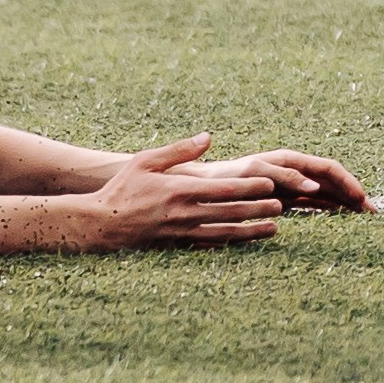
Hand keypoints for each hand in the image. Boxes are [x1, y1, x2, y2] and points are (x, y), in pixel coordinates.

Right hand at [89, 134, 282, 250]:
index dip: (251, 188)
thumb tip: (207, 137)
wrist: (103, 223)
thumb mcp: (145, 161)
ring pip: (227, 232)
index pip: (225, 189)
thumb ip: (179, 150)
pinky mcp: (179, 246)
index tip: (270, 185)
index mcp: (180, 190)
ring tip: (274, 227)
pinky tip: (244, 241)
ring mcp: (184, 232)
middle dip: (259, 209)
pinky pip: (212, 246)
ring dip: (253, 230)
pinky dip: (232, 243)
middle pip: (232, 212)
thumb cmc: (122, 189)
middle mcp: (186, 213)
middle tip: (280, 205)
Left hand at [174, 148, 369, 213]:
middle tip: (373, 214)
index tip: (362, 199)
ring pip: (327, 192)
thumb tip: (315, 185)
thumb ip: (284, 177)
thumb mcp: (255, 173)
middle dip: (353, 194)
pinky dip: (331, 209)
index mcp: (288, 161)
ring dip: (346, 203)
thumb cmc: (226, 176)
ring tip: (365, 220)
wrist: (204, 186)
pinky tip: (343, 220)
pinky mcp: (285, 199)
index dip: (347, 182)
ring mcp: (291, 185)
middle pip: (332, 180)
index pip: (327, 168)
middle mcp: (293, 171)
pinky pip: (315, 202)